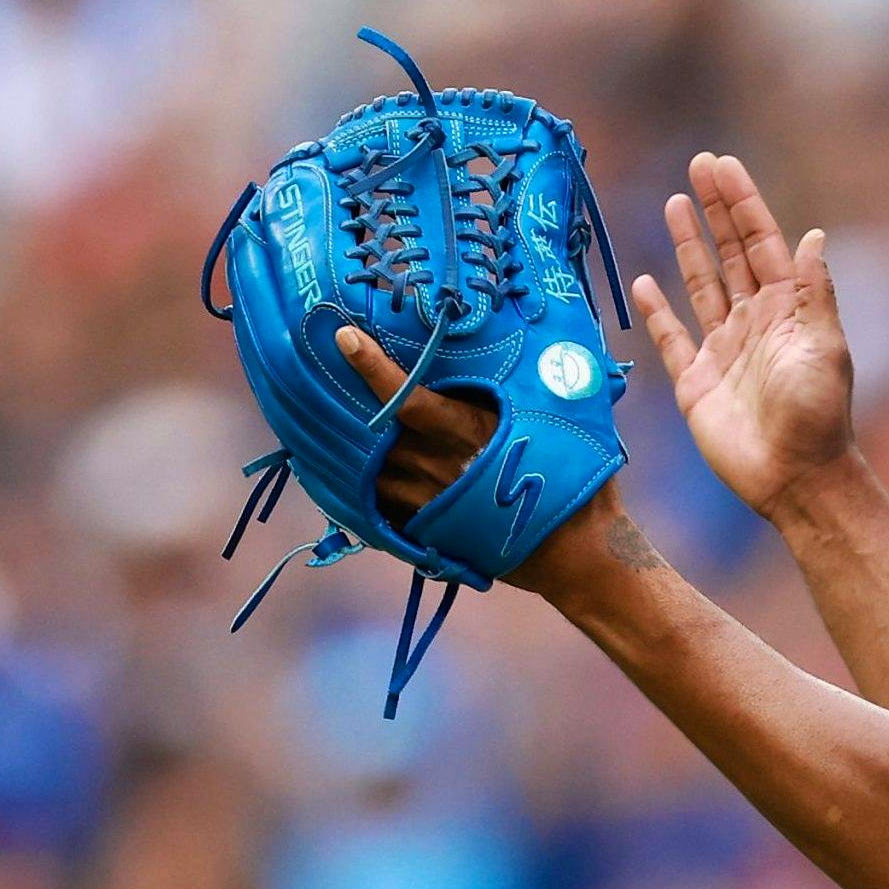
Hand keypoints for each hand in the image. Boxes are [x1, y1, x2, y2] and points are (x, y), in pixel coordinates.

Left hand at [334, 325, 627, 593]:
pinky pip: (377, 506)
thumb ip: (532, 384)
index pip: (408, 397)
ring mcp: (427, 501)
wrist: (576, 551)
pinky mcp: (426, 530)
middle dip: (341, 404)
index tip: (343, 337)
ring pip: (367, 470)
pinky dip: (358, 488)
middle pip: (373, 432)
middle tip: (312, 374)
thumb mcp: (559, 420)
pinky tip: (341, 473)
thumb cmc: (576, 479)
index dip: (372, 368)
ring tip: (316, 421)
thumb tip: (538, 342)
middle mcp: (438, 466)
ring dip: (343, 448)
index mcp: (469, 432)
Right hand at [631, 154, 855, 522]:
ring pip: (701, 285)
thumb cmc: (817, 416)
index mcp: (787, 310)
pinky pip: (671, 338)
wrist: (794, 478)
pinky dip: (658, 310)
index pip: (762, 244)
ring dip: (689, 245)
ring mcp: (723, 350)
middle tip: (698, 165)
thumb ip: (814, 293)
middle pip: (730, 254)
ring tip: (674, 203)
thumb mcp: (824, 348)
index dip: (742, 204)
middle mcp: (754, 322)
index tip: (722, 166)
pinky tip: (645, 280)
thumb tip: (814, 235)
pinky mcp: (696, 382)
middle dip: (715, 210)